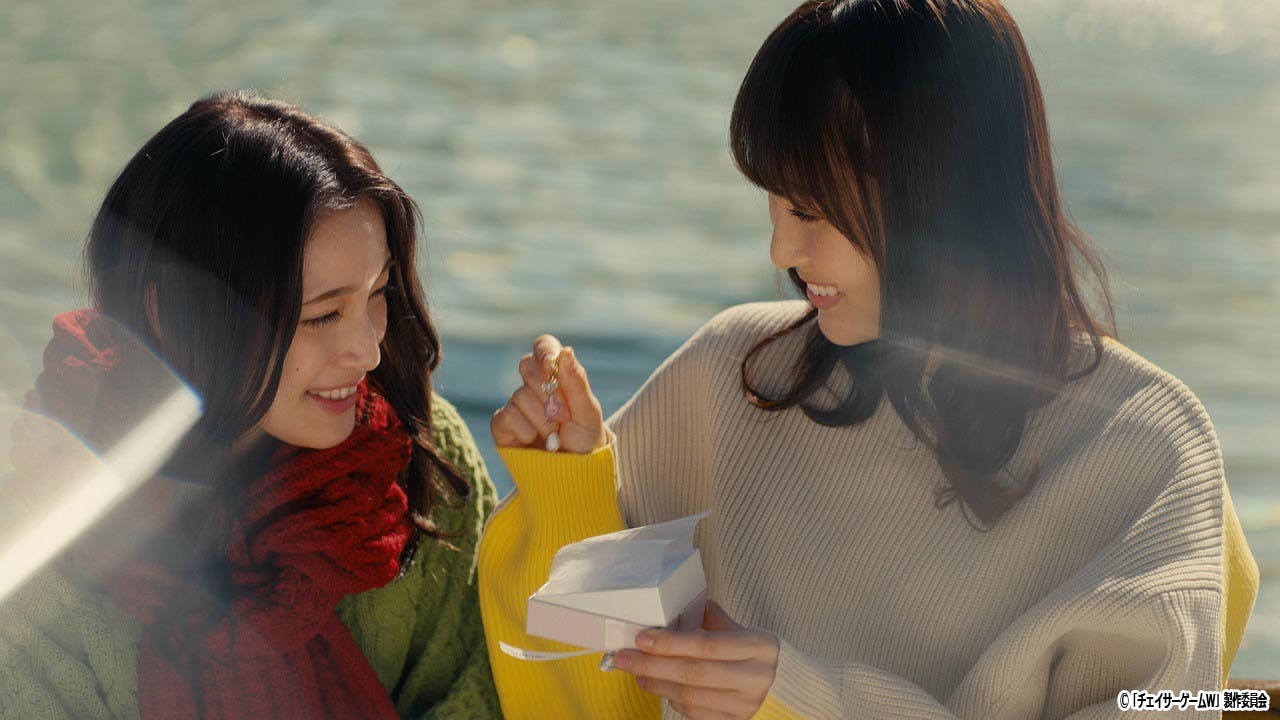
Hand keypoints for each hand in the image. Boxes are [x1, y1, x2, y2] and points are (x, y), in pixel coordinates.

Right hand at [490, 334, 608, 452]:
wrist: (575, 476)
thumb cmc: (586, 441)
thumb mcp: (589, 413)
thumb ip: (577, 382)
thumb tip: (566, 351)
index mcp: (557, 376)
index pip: (544, 347)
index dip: (544, 351)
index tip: (550, 364)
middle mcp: (534, 387)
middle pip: (527, 366)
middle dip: (548, 391)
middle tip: (564, 417)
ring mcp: (517, 406)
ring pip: (520, 396)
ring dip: (542, 419)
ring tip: (555, 436)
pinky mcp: (503, 427)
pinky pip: (506, 416)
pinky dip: (524, 430)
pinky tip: (534, 441)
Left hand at [612, 601, 779, 719]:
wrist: (786, 688)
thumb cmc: (758, 654)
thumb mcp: (744, 630)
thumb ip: (714, 618)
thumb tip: (677, 604)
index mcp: (756, 646)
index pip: (706, 645)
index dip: (670, 643)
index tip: (642, 638)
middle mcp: (753, 677)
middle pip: (693, 673)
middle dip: (652, 665)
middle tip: (624, 658)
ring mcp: (745, 704)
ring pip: (691, 696)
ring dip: (657, 684)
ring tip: (637, 672)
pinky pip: (696, 713)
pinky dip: (674, 700)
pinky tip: (661, 687)